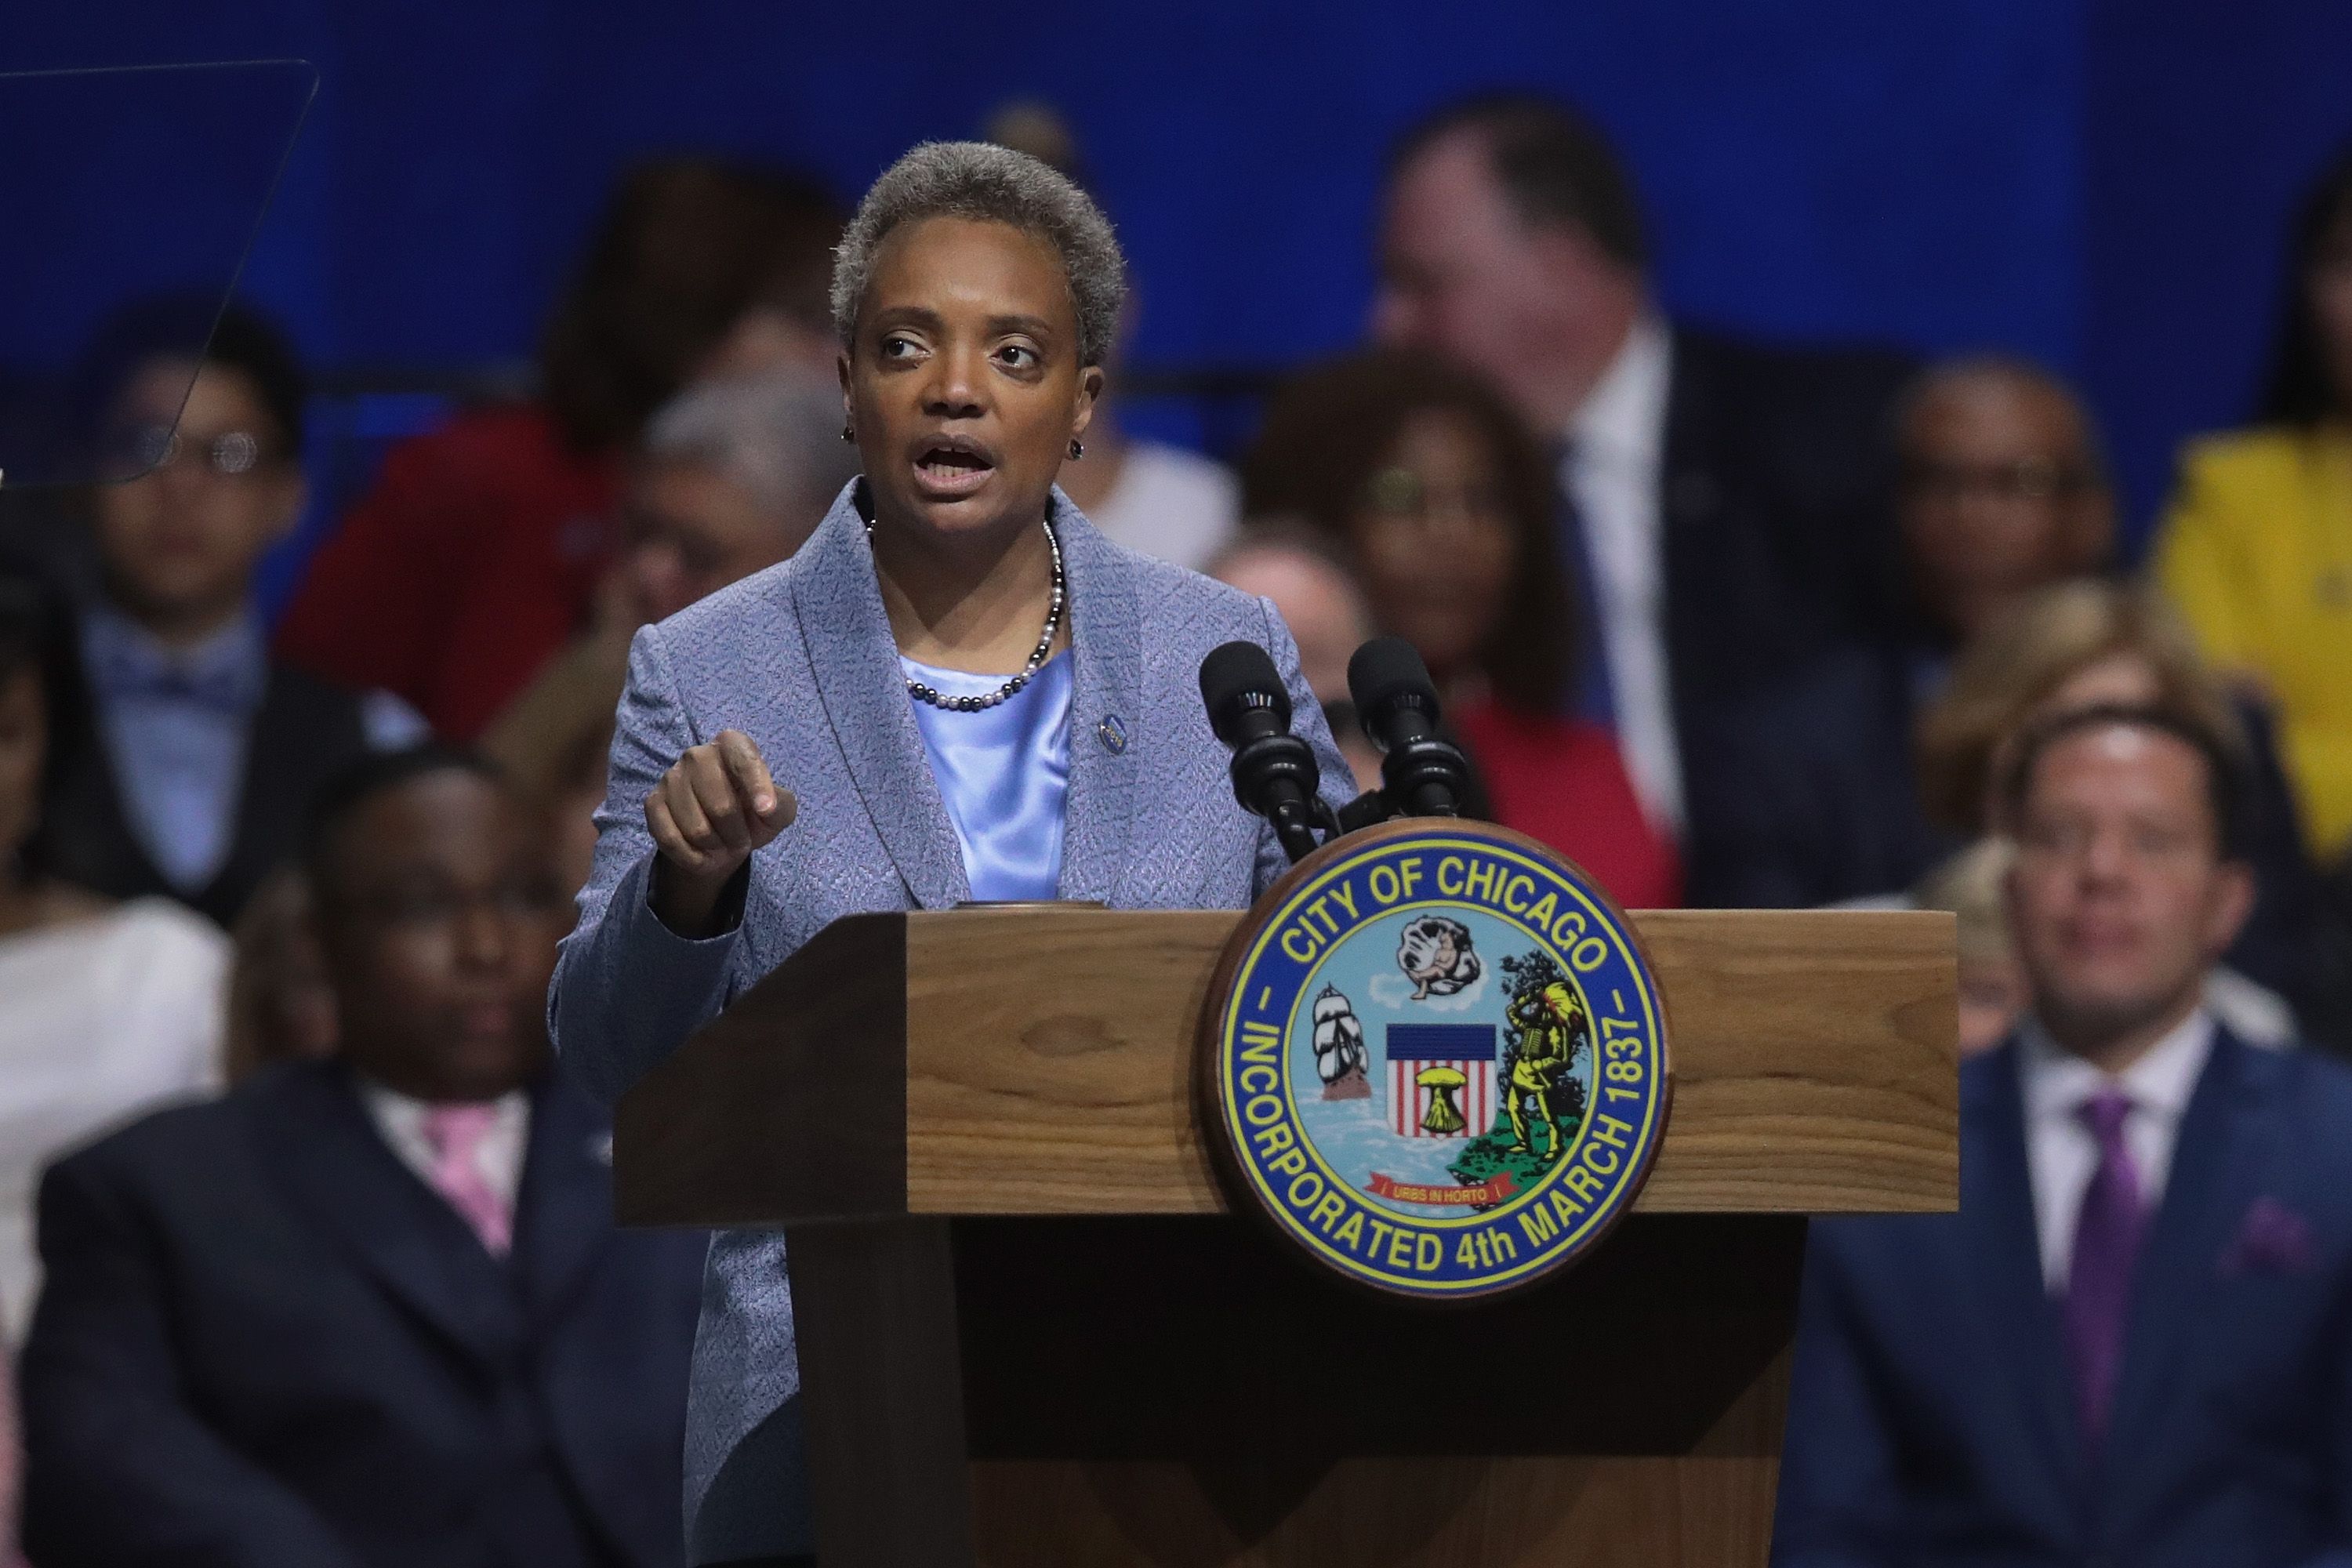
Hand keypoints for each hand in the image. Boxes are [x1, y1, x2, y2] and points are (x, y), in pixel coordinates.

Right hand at [646, 730, 796, 934]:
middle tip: (742, 842)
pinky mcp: (653, 802)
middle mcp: (697, 754)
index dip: (757, 786)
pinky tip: (702, 857)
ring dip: (715, 849)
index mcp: (732, 745)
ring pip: (696, 828)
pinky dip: (692, 858)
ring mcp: (671, 776)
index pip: (744, 760)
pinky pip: (670, 839)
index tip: (767, 812)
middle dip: (737, 834)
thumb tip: (766, 809)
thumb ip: (781, 804)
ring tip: (722, 847)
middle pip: (720, 805)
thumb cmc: (753, 814)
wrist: (720, 835)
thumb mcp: (778, 810)